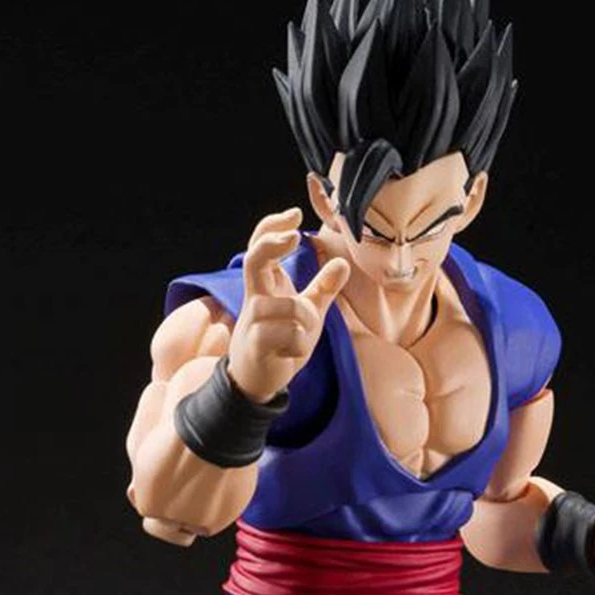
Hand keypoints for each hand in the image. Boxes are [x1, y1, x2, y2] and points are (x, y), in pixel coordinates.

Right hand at [227, 207, 349, 402]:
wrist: (257, 380)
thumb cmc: (280, 341)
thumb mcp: (307, 311)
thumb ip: (323, 288)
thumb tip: (342, 264)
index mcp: (265, 284)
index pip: (261, 245)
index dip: (273, 227)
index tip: (296, 214)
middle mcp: (254, 297)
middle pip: (255, 259)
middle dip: (272, 243)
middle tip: (295, 236)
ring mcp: (252, 320)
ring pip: (293, 309)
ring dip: (308, 323)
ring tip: (299, 339)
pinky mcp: (255, 343)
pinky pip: (292, 335)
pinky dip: (301, 346)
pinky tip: (290, 354)